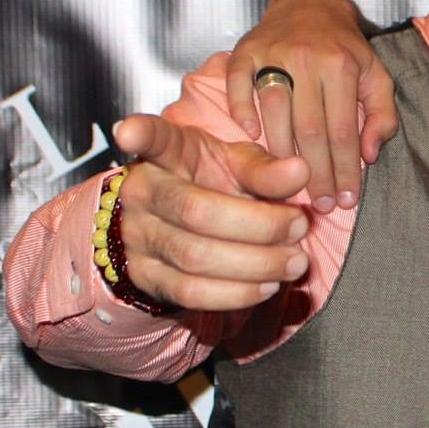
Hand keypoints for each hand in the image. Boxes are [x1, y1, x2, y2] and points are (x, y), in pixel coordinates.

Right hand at [111, 114, 310, 311]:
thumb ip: (267, 170)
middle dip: (261, 225)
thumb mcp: (239, 166)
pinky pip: (191, 293)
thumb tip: (300, 172)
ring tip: (295, 261)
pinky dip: (237, 294)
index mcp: (168, 154)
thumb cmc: (215, 184)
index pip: (153, 139)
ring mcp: (137, 237)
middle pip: (197, 211)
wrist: (184, 226)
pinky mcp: (146, 277)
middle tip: (300, 227)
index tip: (128, 133)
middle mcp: (143, 193)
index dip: (140, 134)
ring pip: (195, 257)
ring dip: (256, 264)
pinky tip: (268, 285)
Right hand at [224, 0, 397, 213]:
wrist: (310, 7)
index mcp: (342, 66)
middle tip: (319, 205)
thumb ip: (382, 115)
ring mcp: (272, 53)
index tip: (346, 200)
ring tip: (290, 185)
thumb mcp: (377, 76)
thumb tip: (370, 155)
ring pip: (275, 111)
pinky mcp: (245, 50)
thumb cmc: (346, 50)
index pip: (343, 130)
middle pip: (310, 129)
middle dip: (316, 173)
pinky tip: (252, 138)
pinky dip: (242, 111)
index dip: (345, 169)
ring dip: (282, 154)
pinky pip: (238, 84)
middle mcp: (307, 59)